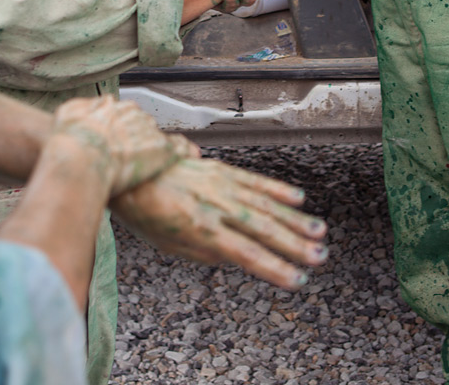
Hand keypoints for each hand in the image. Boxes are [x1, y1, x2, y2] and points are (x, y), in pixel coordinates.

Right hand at [50, 98, 195, 195]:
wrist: (79, 159)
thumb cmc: (69, 141)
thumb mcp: (67, 113)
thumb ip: (82, 107)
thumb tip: (90, 108)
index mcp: (113, 105)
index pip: (122, 115)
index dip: (118, 131)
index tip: (113, 143)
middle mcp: (133, 114)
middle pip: (140, 125)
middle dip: (134, 140)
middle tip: (124, 158)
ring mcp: (148, 130)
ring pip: (155, 138)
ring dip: (150, 149)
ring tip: (142, 166)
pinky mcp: (161, 149)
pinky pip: (178, 148)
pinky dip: (181, 153)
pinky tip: (187, 158)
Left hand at [111, 158, 328, 289]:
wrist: (128, 168)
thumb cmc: (142, 211)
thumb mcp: (168, 245)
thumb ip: (204, 252)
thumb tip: (234, 258)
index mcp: (201, 230)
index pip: (247, 254)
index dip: (275, 268)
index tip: (296, 280)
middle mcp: (216, 206)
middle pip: (264, 229)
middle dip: (295, 245)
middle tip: (319, 257)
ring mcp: (221, 185)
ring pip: (265, 204)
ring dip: (295, 220)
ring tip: (318, 232)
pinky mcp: (220, 170)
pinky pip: (254, 180)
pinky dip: (277, 189)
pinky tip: (297, 199)